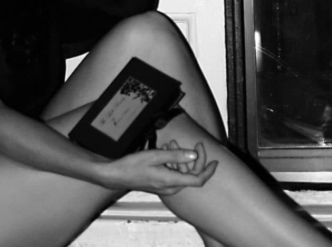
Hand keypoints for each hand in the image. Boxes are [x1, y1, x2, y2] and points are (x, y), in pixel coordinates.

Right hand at [98, 144, 217, 196]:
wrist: (116, 175)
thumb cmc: (132, 165)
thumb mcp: (155, 156)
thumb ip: (176, 156)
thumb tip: (194, 154)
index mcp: (171, 181)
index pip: (198, 180)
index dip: (208, 171)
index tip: (215, 161)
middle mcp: (170, 187)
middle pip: (192, 175)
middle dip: (195, 158)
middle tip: (196, 144)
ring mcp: (165, 187)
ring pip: (182, 174)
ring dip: (182, 158)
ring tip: (172, 143)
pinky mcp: (160, 184)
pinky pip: (173, 174)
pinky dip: (174, 162)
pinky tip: (166, 150)